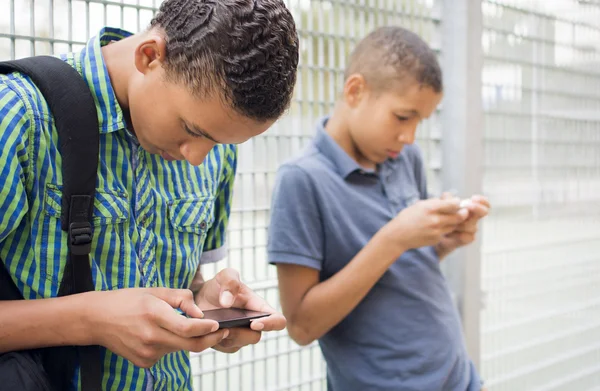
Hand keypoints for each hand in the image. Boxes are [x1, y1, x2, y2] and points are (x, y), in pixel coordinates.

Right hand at [87, 288, 227, 367]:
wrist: (97, 319)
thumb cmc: (129, 300)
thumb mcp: (156, 291)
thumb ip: (182, 299)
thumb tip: (201, 314)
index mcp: (155, 315)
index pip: (189, 328)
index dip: (208, 328)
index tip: (219, 324)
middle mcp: (151, 337)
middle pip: (191, 346)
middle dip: (211, 339)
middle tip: (223, 332)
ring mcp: (147, 353)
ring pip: (179, 349)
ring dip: (186, 339)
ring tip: (176, 325)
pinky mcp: (144, 363)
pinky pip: (166, 354)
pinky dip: (170, 345)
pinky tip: (157, 334)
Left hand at [195, 268, 285, 352]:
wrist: (201, 296)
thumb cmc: (219, 286)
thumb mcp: (225, 276)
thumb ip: (230, 282)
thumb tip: (227, 302)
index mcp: (259, 308)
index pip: (278, 321)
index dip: (271, 324)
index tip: (254, 323)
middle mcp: (253, 326)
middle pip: (255, 338)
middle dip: (240, 333)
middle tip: (225, 326)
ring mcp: (240, 337)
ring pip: (237, 344)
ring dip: (225, 336)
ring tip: (212, 323)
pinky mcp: (226, 344)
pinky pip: (223, 348)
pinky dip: (213, 340)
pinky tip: (206, 329)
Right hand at [379, 197, 468, 253]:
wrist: (398, 235)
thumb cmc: (408, 217)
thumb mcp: (420, 204)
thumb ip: (436, 202)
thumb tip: (451, 200)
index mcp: (431, 208)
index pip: (454, 204)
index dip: (457, 202)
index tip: (456, 202)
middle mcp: (435, 220)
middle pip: (459, 216)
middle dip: (463, 213)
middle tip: (464, 211)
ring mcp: (437, 231)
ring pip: (454, 225)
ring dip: (454, 222)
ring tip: (450, 218)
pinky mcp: (436, 239)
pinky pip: (446, 233)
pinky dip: (445, 229)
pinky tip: (437, 227)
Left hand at [437, 194, 489, 253]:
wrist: (436, 233)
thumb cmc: (442, 216)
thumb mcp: (442, 205)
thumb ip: (446, 200)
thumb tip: (448, 196)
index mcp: (471, 207)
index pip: (484, 203)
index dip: (483, 201)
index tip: (474, 198)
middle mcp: (474, 218)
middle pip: (482, 212)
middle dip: (476, 208)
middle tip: (467, 206)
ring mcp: (472, 229)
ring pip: (471, 226)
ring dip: (459, 223)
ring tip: (446, 223)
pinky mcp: (467, 239)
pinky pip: (466, 236)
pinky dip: (456, 234)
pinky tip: (447, 233)